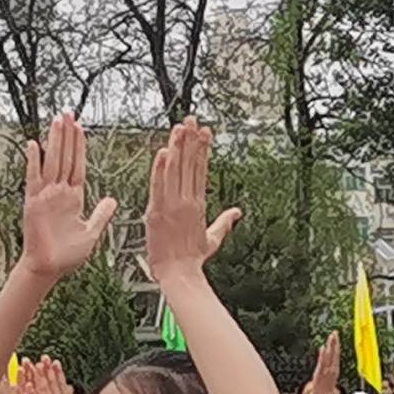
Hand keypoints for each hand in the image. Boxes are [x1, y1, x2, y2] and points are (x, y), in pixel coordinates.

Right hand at [20, 115, 116, 281]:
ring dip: (55, 141)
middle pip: (65, 158)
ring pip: (52, 162)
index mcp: (74, 198)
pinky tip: (35, 145)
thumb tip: (112, 200)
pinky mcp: (34, 202)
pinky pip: (34, 178)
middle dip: (68, 136)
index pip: (78, 165)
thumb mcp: (92, 232)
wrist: (50, 268)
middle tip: (69, 114)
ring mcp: (46, 196)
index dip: (80, 147)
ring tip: (58, 121)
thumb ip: (101, 214)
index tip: (81, 129)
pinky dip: (34, 162)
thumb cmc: (67, 255)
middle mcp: (59, 193)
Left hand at [142, 120, 237, 286]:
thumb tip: (237, 212)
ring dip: (177, 147)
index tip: (205, 132)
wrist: (179, 273)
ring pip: (175, 170)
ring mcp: (172, 205)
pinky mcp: (157, 212)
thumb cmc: (192, 260)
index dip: (203, 149)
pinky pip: (158, 186)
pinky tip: (163, 153)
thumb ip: (224, 222)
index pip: (201, 170)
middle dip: (191, 140)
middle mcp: (187, 201)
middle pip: (190, 165)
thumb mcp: (212, 239)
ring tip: (180, 127)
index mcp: (199, 205)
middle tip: (193, 119)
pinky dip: (160, 169)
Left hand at [308, 335, 341, 393]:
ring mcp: (327, 370)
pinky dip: (323, 355)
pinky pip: (322, 362)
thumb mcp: (327, 374)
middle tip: (335, 332)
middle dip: (335, 342)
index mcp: (335, 368)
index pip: (336, 353)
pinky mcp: (320, 372)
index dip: (336, 344)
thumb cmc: (325, 387)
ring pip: (330, 355)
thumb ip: (326, 362)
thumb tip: (324, 351)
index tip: (336, 335)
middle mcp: (333, 368)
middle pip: (335, 352)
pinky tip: (323, 347)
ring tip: (331, 336)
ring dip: (330, 345)